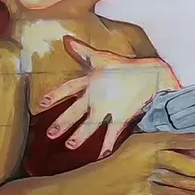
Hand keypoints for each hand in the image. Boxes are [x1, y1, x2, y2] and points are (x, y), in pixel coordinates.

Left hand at [38, 36, 179, 157]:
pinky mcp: (122, 116)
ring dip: (80, 136)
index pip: (69, 88)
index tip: (42, 104)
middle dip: (63, 122)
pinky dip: (108, 145)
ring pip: (91, 124)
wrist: (152, 75)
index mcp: (91, 81)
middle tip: (50, 134)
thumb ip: (82, 51)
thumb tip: (65, 39)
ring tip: (70, 145)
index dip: (55, 95)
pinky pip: (112, 133)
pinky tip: (102, 156)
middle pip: (76, 110)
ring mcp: (109, 107)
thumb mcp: (102, 57)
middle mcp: (97, 96)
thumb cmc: (125, 67)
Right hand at [104, 132, 194, 194]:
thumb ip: (166, 141)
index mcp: (155, 142)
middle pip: (194, 166)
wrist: (109, 178)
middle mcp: (157, 159)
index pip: (186, 140)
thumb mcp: (144, 139)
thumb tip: (194, 143)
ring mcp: (156, 178)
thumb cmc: (129, 155)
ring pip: (191, 183)